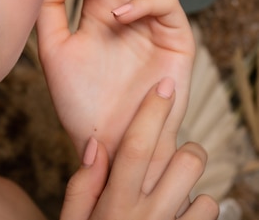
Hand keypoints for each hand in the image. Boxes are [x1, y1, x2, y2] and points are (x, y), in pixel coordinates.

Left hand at [37, 0, 194, 190]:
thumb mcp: (54, 45)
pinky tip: (115, 14)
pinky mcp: (175, 40)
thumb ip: (52, 3)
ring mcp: (151, 20)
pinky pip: (166, 7)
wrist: (102, 143)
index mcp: (99, 2)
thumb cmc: (78, 98)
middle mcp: (126, 4)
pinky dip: (142, 4)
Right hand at [60, 81, 218, 219]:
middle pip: (185, 160)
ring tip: (169, 192)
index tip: (165, 85)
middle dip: (183, 149)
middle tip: (168, 157)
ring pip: (205, 189)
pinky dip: (198, 209)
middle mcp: (148, 215)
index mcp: (115, 202)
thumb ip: (82, 183)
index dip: (151, 112)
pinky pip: (209, 214)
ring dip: (188, 184)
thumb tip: (95, 144)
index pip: (134, 146)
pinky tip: (177, 215)